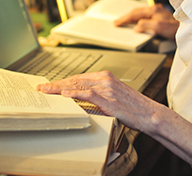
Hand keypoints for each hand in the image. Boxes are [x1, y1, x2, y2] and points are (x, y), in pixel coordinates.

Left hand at [37, 71, 165, 132]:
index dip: (62, 81)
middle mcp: (105, 80)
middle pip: (75, 80)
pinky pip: (89, 94)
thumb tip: (80, 98)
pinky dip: (75, 93)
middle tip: (42, 87)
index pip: (78, 78)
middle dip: (56, 84)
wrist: (149, 114)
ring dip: (60, 88)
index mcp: (106, 77)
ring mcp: (107, 89)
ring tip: (47, 91)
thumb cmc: (133, 107)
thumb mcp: (113, 97)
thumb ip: (98, 95)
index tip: (50, 85)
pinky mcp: (109, 99)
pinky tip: (65, 95)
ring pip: (78, 85)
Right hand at [115, 4, 178, 40]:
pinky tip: (138, 20)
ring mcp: (159, 11)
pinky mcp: (162, 15)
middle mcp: (155, 9)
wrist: (187, 29)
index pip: (134, 14)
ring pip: (141, 12)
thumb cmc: (175, 29)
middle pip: (136, 11)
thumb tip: (136, 27)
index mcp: (153, 10)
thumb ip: (146, 25)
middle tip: (117, 22)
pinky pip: (146, 14)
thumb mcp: (159, 27)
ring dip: (132, 16)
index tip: (117, 23)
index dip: (124, 18)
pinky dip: (139, 17)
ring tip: (125, 21)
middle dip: (126, 17)